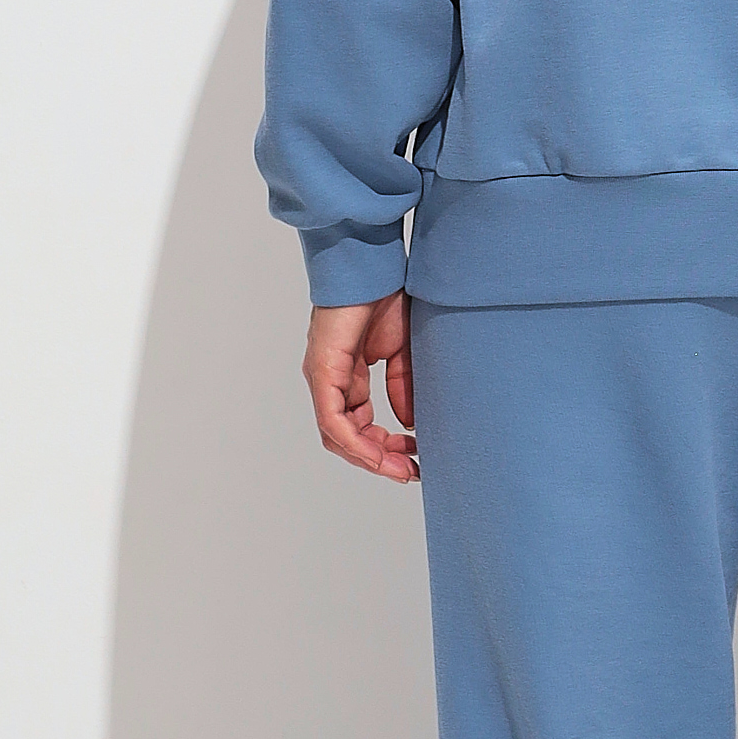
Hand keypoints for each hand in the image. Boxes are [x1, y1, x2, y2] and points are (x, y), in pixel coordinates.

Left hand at [302, 294, 417, 483]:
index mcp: (346, 377)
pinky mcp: (322, 372)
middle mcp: (330, 382)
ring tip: (401, 469)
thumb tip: (409, 424)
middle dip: (380, 460)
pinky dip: (355, 442)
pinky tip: (378, 453)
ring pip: (338, 436)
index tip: (415, 459)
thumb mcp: (401, 353)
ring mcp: (323, 378)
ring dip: (369, 458)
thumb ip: (402, 387)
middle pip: (347, 438)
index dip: (386, 448)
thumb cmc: (384, 297)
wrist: (372, 265)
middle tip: (411, 473)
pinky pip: (333, 420)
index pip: (359, 426)